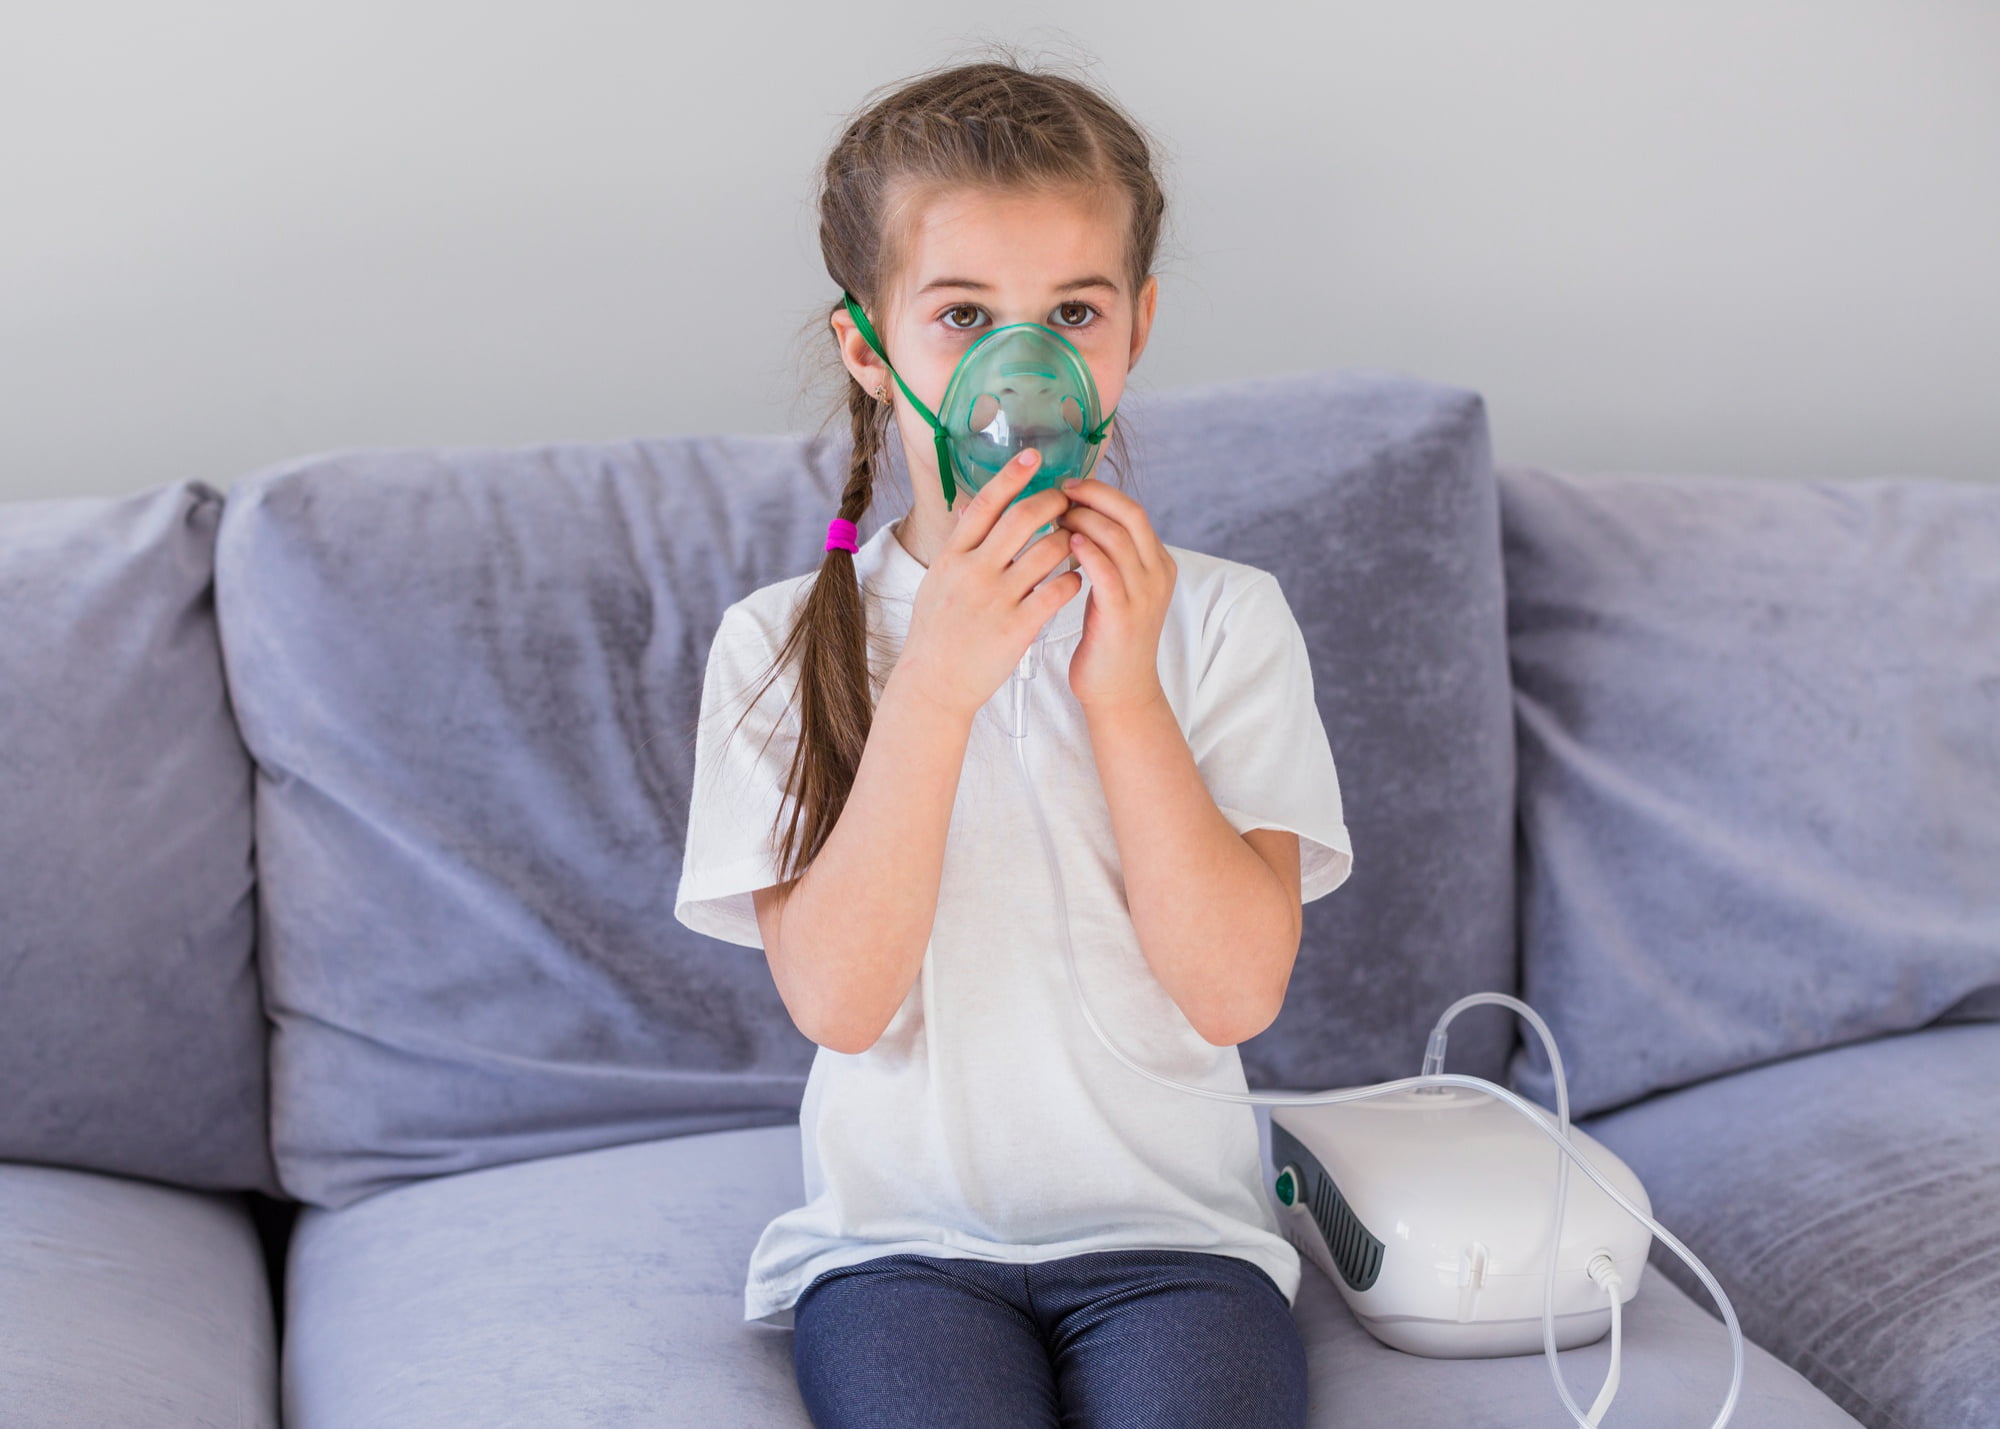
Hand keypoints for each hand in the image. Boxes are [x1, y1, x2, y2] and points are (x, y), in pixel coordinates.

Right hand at [895, 448, 1081, 720]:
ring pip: (1047, 551)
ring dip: (1068, 540)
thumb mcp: (937, 582)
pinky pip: (1056, 591)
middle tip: (1067, 500)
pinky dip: (1072, 579)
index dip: (1012, 475)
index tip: (1035, 456)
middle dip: (1052, 502)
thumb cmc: (937, 633)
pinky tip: (1075, 579)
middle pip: (1022, 518)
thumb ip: (957, 546)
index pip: (986, 503)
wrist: (934, 684)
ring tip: (1074, 542)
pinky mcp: (1017, 627)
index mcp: (953, 556)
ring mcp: (996, 598)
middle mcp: (974, 571)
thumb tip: (968, 508)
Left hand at [1055, 475, 1175, 714]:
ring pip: (1116, 537)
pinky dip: (1085, 550)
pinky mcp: (1123, 614)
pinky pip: (1105, 571)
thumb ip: (1108, 556)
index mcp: (1159, 563)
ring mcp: (1144, 594)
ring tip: (1054, 518)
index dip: (1100, 491)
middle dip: (1092, 496)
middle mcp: (1158, 574)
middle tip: (1059, 492)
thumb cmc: (1108, 638)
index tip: (1068, 486)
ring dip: (1081, 520)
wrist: (1119, 691)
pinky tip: (1063, 542)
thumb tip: (1074, 516)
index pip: (1133, 510)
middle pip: (1130, 514)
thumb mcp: (1117, 590)